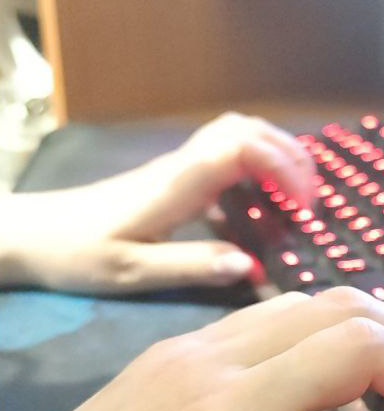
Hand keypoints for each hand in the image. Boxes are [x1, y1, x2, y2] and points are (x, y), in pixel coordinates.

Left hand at [0, 112, 315, 292]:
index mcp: (176, 183)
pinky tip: (263, 204)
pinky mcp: (176, 176)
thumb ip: (192, 266)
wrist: (36, 234)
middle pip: (247, 130)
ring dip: (276, 155)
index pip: (240, 148)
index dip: (282, 169)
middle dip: (289, 157)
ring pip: (238, 134)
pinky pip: (227, 154)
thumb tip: (252, 268)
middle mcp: (182, 166)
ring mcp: (179, 167)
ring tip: (297, 196)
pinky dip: (257, 166)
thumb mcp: (132, 270)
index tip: (302, 208)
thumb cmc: (80, 253)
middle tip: (310, 201)